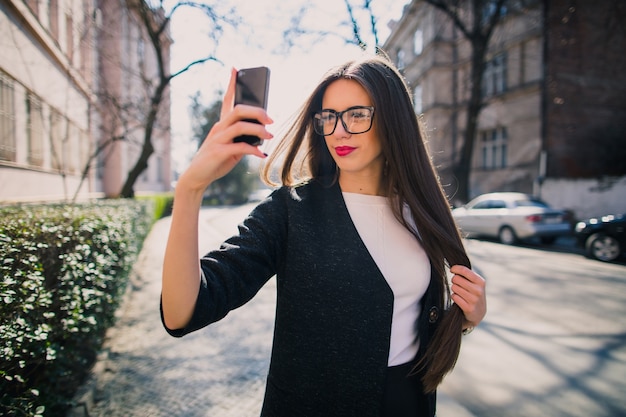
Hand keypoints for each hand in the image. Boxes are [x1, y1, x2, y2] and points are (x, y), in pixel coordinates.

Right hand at [178, 68, 273, 192]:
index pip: (227, 100)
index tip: (235, 69)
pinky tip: (262, 155)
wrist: (197, 177)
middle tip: (271, 119)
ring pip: (240, 126)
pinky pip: (240, 147)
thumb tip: (262, 135)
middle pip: (239, 110)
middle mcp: (218, 128)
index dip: (231, 84)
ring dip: (258, 130)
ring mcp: (217, 139)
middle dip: (257, 111)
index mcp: (221, 124)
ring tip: (270, 135)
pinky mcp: (218, 152)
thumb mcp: (231, 148)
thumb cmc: (216, 161)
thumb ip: (243, 139)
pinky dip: (253, 150)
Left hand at [450, 265, 486, 328]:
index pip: (464, 270)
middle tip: (457, 284)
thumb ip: (467, 275)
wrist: (479, 313)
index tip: (452, 270)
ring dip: (454, 290)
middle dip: (454, 280)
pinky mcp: (469, 308)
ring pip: (454, 288)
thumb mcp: (475, 283)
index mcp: (480, 281)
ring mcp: (474, 300)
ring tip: (460, 292)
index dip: (455, 268)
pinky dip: (454, 296)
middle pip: (456, 279)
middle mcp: (478, 290)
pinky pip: (454, 297)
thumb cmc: (474, 294)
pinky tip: (459, 299)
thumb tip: (454, 268)